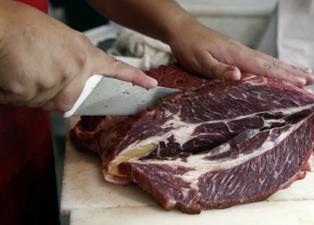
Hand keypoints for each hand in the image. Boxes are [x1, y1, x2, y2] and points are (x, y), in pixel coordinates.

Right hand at [0, 1, 156, 110]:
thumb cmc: (21, 26)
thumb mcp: (58, 39)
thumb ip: (72, 61)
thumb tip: (70, 79)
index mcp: (83, 53)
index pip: (115, 68)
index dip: (134, 78)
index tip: (151, 85)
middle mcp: (75, 70)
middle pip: (69, 100)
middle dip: (52, 92)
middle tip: (35, 68)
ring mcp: (57, 83)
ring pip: (44, 102)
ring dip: (30, 90)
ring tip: (21, 65)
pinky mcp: (36, 94)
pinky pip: (24, 102)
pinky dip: (13, 92)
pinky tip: (10, 72)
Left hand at [167, 20, 313, 86]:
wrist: (183, 31)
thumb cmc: (189, 47)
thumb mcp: (199, 61)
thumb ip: (218, 69)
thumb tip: (239, 76)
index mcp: (237, 55)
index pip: (265, 67)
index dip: (284, 76)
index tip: (302, 83)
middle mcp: (244, 53)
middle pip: (273, 63)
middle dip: (293, 72)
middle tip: (313, 80)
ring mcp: (242, 52)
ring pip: (270, 61)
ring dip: (288, 68)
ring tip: (306, 74)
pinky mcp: (238, 54)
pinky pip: (262, 61)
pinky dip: (275, 66)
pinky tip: (279, 69)